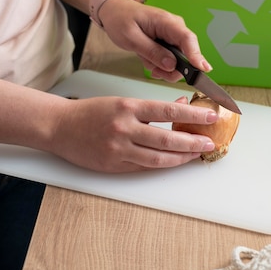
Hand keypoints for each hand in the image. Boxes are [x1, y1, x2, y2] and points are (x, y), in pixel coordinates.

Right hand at [49, 95, 217, 171]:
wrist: (59, 127)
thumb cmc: (92, 112)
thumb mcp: (123, 102)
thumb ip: (152, 107)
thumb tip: (182, 106)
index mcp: (128, 107)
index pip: (168, 111)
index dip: (193, 116)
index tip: (211, 116)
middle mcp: (124, 128)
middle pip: (167, 139)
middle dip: (192, 142)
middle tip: (209, 142)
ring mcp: (119, 149)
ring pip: (158, 158)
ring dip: (181, 158)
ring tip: (196, 154)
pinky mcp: (114, 165)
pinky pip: (144, 167)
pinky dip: (162, 164)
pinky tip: (175, 161)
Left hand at [98, 0, 212, 81]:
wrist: (114, 11)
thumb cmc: (121, 18)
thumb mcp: (131, 38)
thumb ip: (152, 52)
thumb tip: (171, 65)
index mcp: (166, 22)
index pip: (188, 39)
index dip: (197, 55)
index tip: (203, 69)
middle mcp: (175, 28)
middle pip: (187, 54)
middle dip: (173, 69)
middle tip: (156, 72)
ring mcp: (173, 35)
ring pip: (180, 60)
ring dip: (164, 68)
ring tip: (148, 63)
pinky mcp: (170, 42)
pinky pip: (172, 59)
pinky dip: (161, 64)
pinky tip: (149, 60)